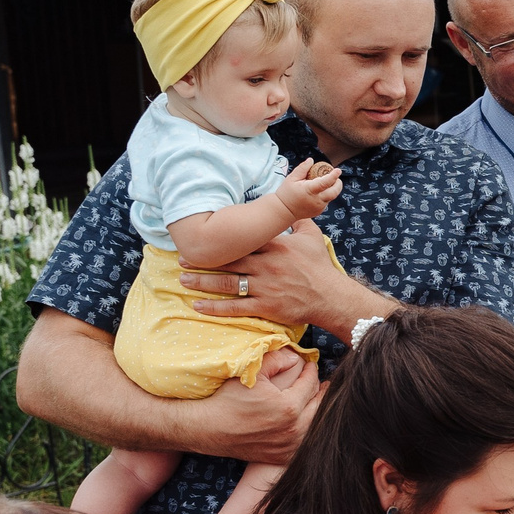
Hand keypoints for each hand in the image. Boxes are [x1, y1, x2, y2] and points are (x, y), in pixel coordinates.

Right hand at [178, 355, 319, 462]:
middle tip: (323, 382)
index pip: (310, 385)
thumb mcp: (251, 372)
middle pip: (319, 406)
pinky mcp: (282, 457)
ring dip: (317, 411)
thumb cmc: (228, 399)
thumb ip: (276, 359)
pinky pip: (305, 443)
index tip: (311, 365)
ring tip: (317, 399)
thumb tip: (296, 357)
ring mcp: (289, 446)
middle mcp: (293, 430)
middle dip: (321, 391)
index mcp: (289, 408)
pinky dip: (308, 430)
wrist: (208, 428)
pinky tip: (307, 421)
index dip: (311, 372)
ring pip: (315, 426)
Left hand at [181, 223, 372, 333]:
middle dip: (203, 261)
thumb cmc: (321, 267)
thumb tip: (294, 205)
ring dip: (202, 282)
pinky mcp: (265, 306)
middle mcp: (265, 266)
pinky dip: (215, 308)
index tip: (203, 238)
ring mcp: (264, 287)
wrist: (331, 297)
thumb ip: (299, 221)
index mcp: (274, 247)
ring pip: (226, 284)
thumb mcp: (312, 237)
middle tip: (182, 259)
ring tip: (184, 279)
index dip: (220, 240)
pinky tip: (198, 306)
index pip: (242, 241)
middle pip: (227, 261)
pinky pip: (235, 307)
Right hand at [272, 159, 342, 221]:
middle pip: (334, 192)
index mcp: (309, 190)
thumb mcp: (292, 178)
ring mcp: (319, 207)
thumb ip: (302, 168)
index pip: (325, 182)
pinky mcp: (319, 211)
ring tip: (326, 183)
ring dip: (332, 189)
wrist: (283, 211)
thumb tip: (311, 160)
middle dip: (338, 183)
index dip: (333, 176)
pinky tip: (319, 192)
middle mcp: (316, 200)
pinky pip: (326, 202)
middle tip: (336, 177)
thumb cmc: (286, 193)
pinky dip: (326, 195)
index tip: (338, 170)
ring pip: (331, 197)